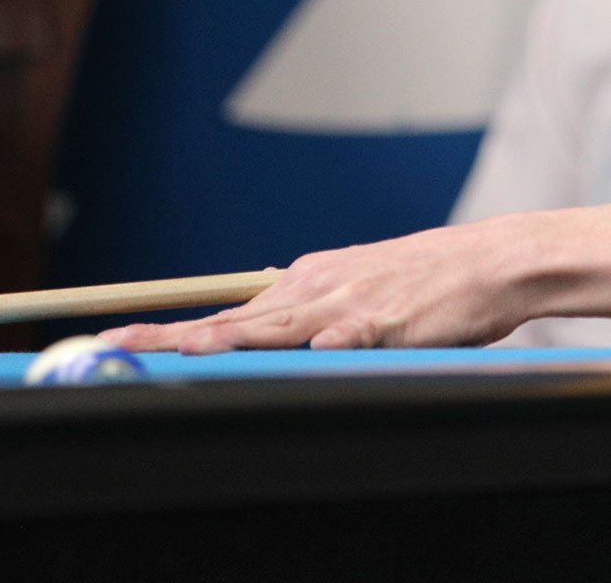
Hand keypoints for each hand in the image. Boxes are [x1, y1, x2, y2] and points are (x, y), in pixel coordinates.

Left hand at [101, 219, 530, 351]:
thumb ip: (319, 314)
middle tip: (117, 343)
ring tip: (187, 349)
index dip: (172, 326)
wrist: (493, 261)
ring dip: (233, 338)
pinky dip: (331, 340)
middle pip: (236, 318)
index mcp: (309, 282)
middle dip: (174, 334)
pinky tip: (310, 349)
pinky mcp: (391, 317)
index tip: (119, 335)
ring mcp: (352, 301)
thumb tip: (280, 336)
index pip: (230, 310)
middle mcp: (319, 287)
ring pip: (279, 324)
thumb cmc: (432, 284)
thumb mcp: (362, 292)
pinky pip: (354, 332)